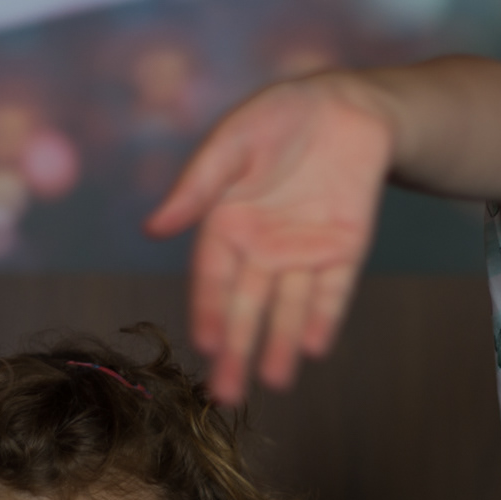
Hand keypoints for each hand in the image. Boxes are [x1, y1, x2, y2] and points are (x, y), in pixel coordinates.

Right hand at [146, 76, 394, 402]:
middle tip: (227, 396)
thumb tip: (153, 229)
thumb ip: (198, 185)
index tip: (206, 345)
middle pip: (247, 306)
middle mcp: (261, 247)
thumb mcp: (233, 141)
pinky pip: (334, 290)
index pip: (214, 278)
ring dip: (282, 345)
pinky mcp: (344, 250)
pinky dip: (326, 316)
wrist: (347, 104)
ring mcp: (304, 251)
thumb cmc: (279, 116)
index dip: (210, 311)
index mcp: (226, 224)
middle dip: (238, 350)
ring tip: (275, 382)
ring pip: (290, 308)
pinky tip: (316, 346)